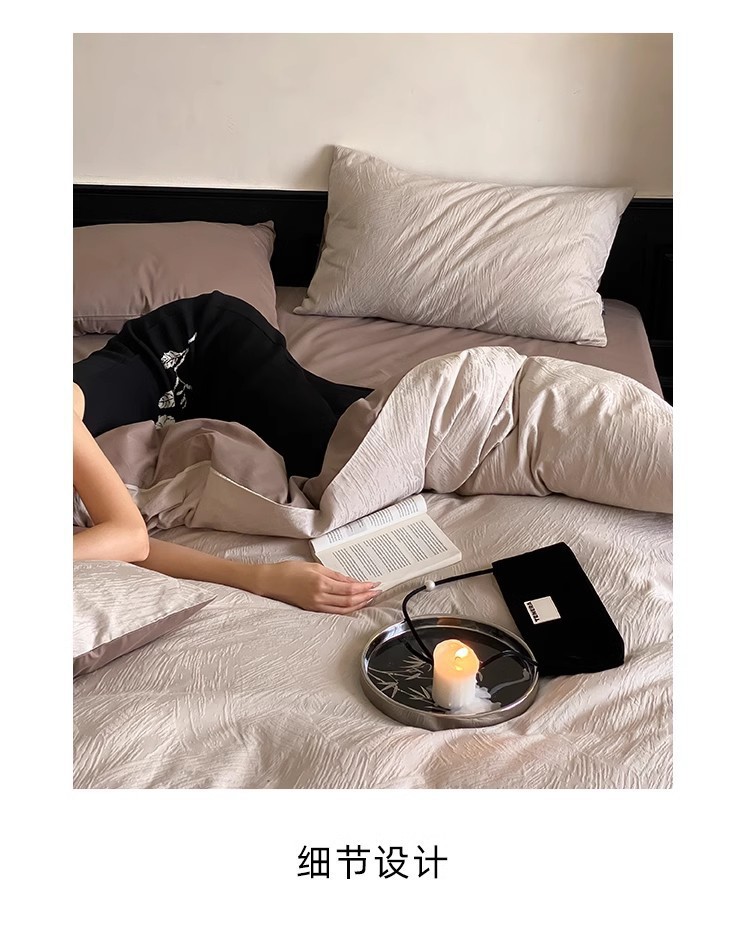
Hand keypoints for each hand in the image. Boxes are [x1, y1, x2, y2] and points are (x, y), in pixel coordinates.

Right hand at [252, 561, 379, 613]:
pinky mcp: (313, 609)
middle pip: (349, 599)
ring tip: (369, 599)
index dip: (364, 587)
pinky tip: (354, 606)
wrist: (271, 581)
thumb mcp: (315, 566)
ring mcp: (316, 605)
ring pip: (344, 608)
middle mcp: (320, 596)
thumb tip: (352, 580)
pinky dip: (347, 610)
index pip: (349, 587)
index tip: (374, 584)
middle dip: (365, 596)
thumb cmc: (290, 570)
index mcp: (321, 582)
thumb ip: (335, 575)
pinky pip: (335, 612)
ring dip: (359, 604)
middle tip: (377, 592)